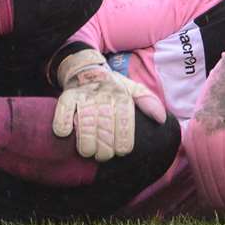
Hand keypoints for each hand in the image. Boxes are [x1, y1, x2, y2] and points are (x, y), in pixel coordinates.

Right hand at [53, 50, 167, 161]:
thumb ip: (147, 102)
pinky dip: (62, 123)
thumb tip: (161, 119)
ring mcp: (84, 96)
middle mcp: (103, 96)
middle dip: (104, 146)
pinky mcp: (67, 96)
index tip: (120, 152)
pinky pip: (63, 110)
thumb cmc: (111, 87)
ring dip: (85, 141)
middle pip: (105, 126)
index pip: (124, 122)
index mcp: (121, 96)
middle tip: (102, 155)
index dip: (123, 141)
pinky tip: (64, 133)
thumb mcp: (131, 89)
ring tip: (87, 152)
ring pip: (85, 122)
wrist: (85, 69)